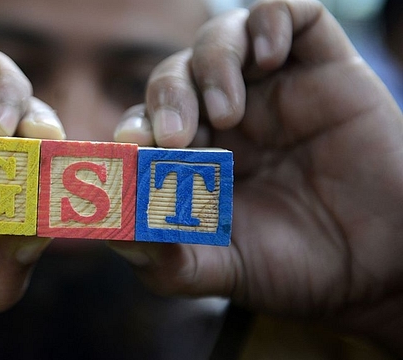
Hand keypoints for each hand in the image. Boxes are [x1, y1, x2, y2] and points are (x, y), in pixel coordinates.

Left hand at [112, 0, 402, 353]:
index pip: (146, 124)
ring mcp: (271, 89)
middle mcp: (225, 118)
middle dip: (167, 99)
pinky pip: (290, 15)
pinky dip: (271, 21)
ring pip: (220, 39)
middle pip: (174, 78)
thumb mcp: (219, 270)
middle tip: (177, 134)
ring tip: (228, 110)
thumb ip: (163, 258)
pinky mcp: (322, 67)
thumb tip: (111, 233)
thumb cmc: (294, 269)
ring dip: (212, 65)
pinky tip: (269, 56)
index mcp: (193, 156)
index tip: (134, 145)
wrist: (380, 271)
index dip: (135, 128)